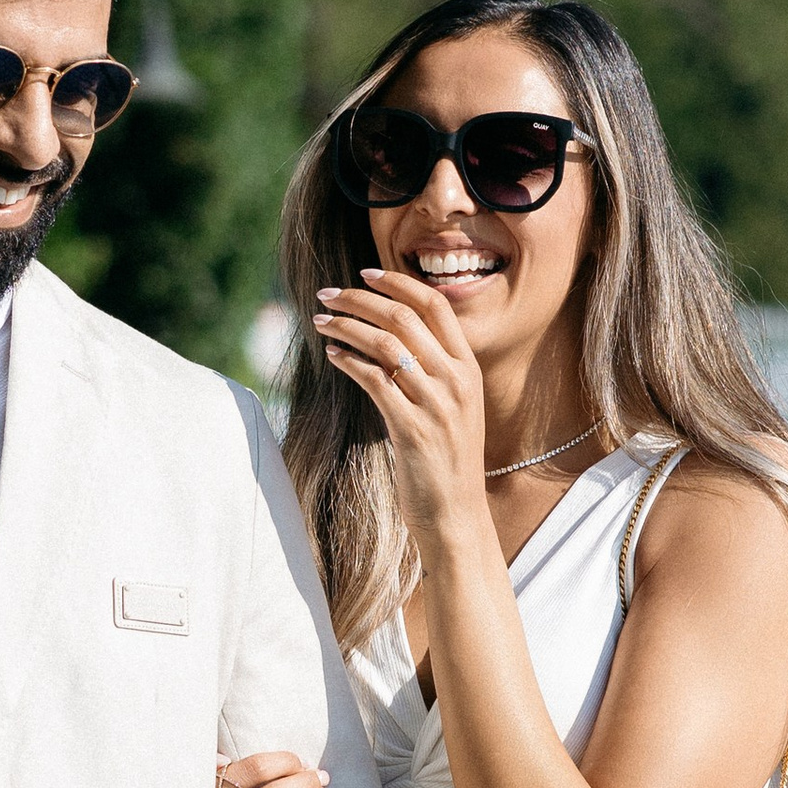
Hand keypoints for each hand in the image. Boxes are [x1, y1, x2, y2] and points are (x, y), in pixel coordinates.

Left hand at [312, 271, 489, 554]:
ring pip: (385, 343)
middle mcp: (455, 380)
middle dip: (359, 299)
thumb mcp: (453, 408)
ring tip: (320, 322)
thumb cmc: (447, 461)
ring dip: (345, 326)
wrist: (456, 515)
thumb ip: (432, 371)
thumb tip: (390, 337)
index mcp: (467, 368)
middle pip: (403, 317)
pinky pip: (374, 379)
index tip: (366, 273)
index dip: (398, 283)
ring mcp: (436, 404)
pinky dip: (348, 360)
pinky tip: (332, 355)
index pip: (436, 305)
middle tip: (327, 294)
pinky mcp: (411, 428)